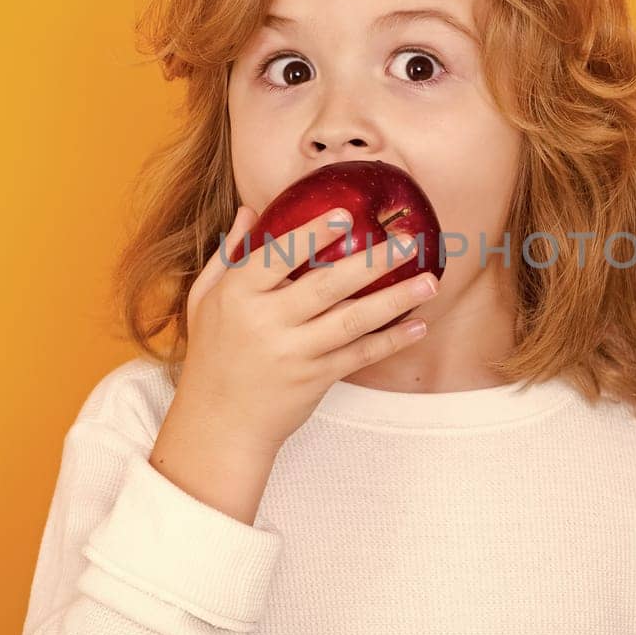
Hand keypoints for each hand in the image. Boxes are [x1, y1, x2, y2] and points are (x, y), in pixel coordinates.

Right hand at [165, 204, 436, 454]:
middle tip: (409, 241)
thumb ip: (229, 255)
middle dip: (372, 261)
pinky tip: (418, 326)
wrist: (220, 423)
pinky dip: (390, 341)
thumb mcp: (206, 299)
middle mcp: (268, 322)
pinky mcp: (315, 379)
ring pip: (352, 320)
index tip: (346, 214)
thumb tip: (251, 211)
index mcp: (238, 295)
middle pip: (327, 285)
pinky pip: (359, 355)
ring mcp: (294, 353)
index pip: (278, 256)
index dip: (312, 234)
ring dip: (395, 300)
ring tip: (429, 281)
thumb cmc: (213, 355)